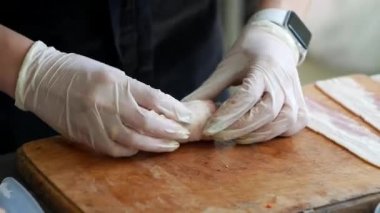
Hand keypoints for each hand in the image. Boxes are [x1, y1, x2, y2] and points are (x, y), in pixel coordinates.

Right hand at [15, 41, 193, 156]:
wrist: (42, 79)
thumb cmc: (79, 72)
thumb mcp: (110, 73)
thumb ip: (133, 91)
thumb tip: (158, 108)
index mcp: (115, 82)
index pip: (153, 98)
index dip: (173, 110)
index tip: (186, 116)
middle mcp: (107, 102)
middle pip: (146, 122)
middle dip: (169, 130)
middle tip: (183, 134)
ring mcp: (95, 121)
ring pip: (132, 139)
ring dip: (154, 145)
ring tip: (170, 145)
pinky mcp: (85, 135)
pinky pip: (113, 149)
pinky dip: (130, 150)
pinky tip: (141, 149)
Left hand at [183, 21, 307, 143]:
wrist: (277, 44)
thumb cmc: (249, 54)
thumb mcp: (227, 67)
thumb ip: (209, 90)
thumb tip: (186, 111)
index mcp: (265, 69)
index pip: (246, 97)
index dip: (227, 115)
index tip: (208, 128)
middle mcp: (284, 85)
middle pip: (264, 114)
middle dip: (237, 129)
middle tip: (216, 137)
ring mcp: (296, 98)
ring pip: (279, 125)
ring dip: (253, 136)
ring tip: (231, 138)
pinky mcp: (301, 110)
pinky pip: (289, 129)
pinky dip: (271, 135)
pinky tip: (253, 135)